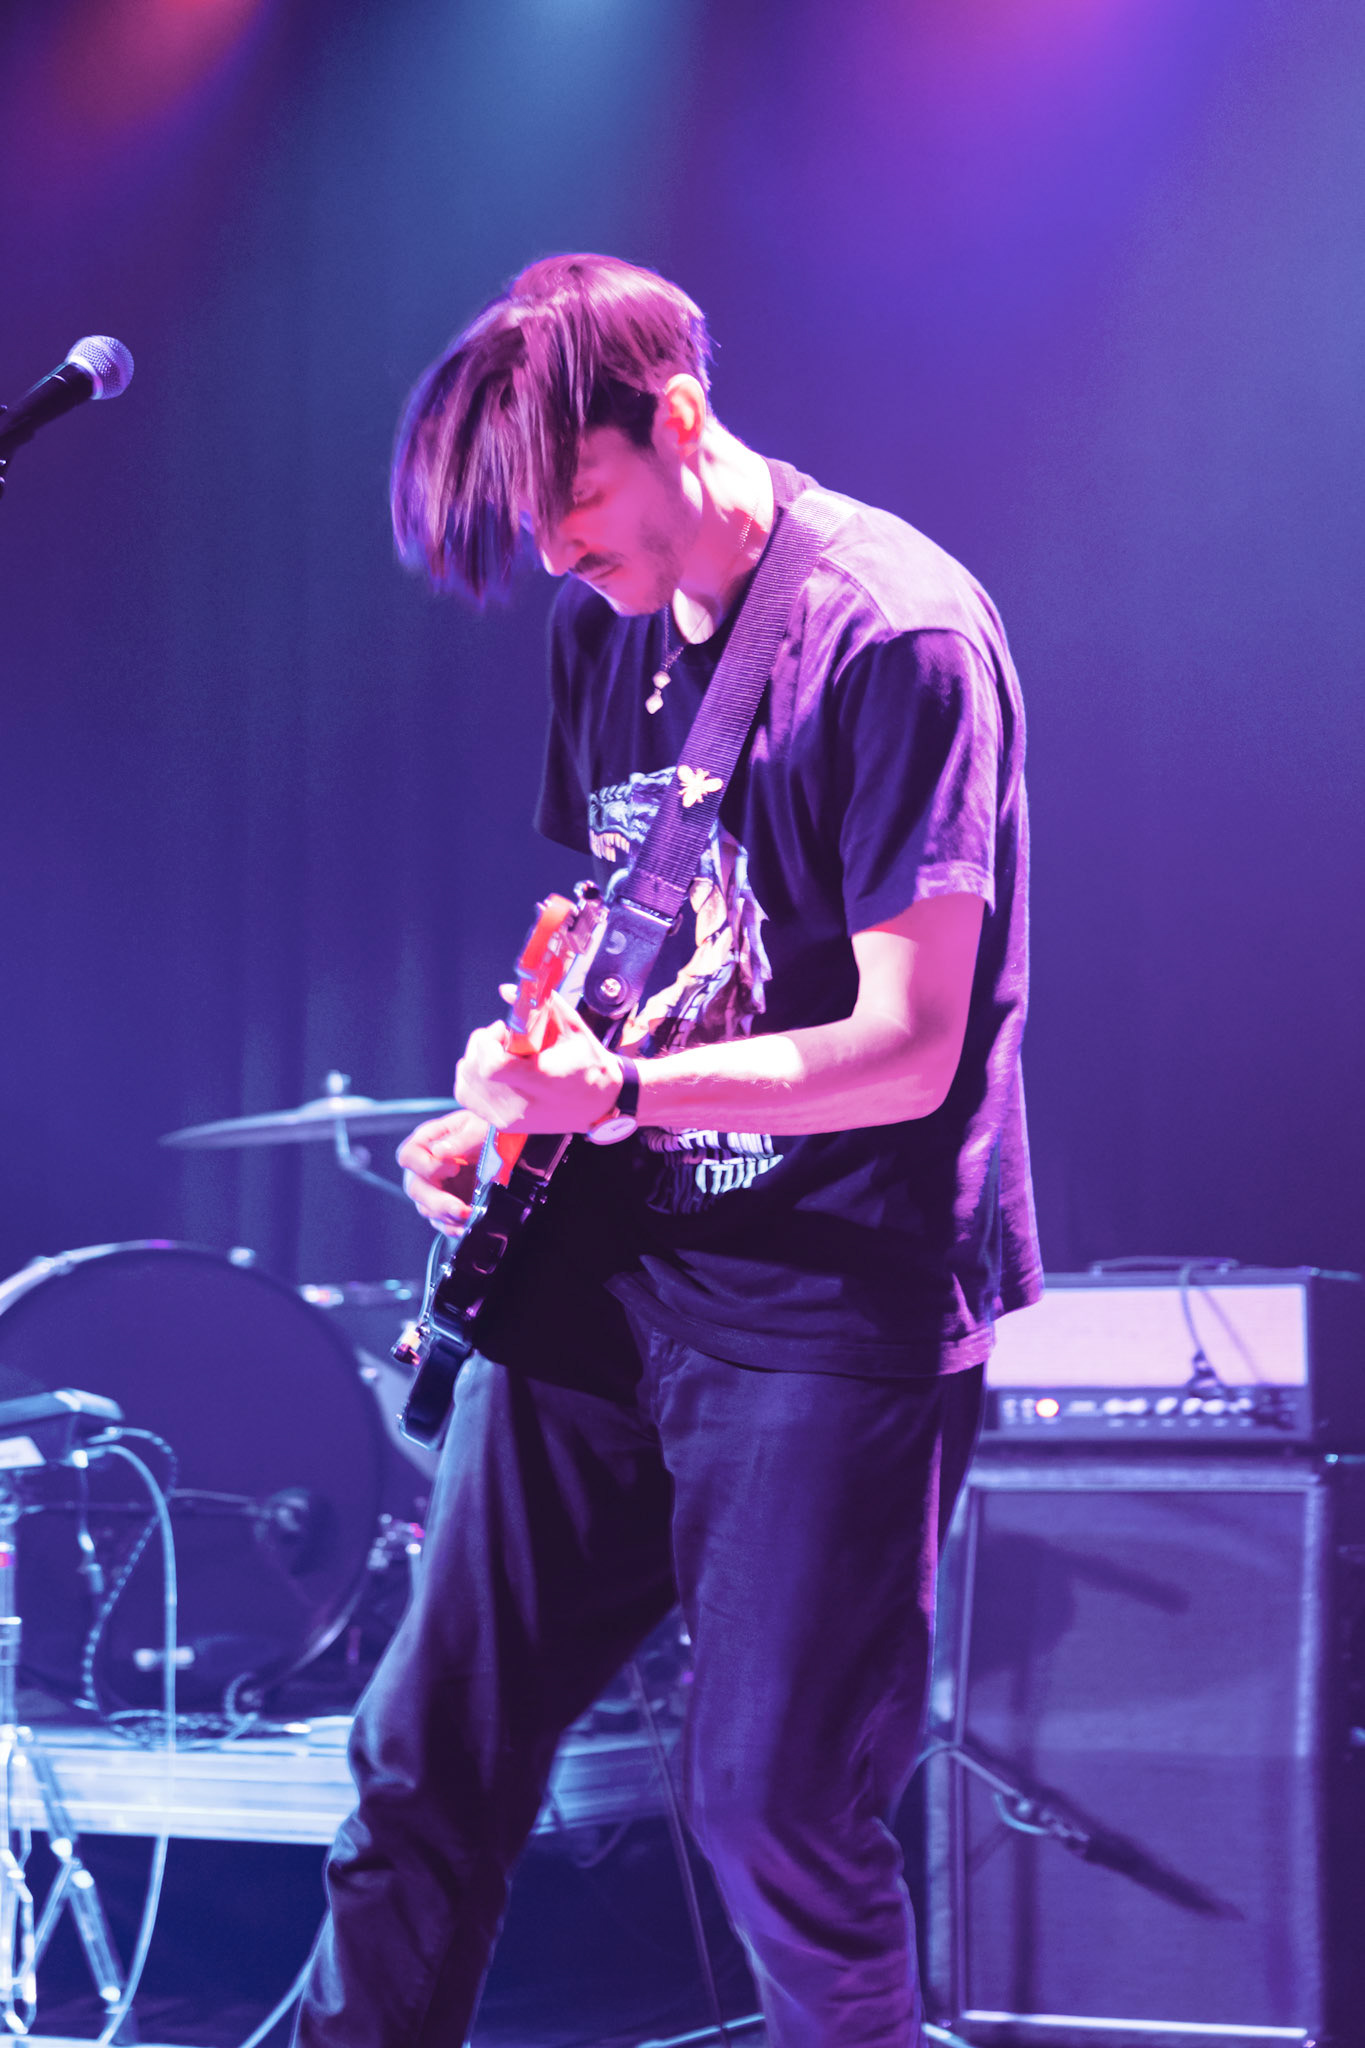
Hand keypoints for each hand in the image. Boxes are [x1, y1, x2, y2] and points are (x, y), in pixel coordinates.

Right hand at [396, 1109, 488, 1233]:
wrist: (505, 1143)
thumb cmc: (485, 1128)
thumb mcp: (477, 1127)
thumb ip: (459, 1140)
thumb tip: (438, 1151)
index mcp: (426, 1140)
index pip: (408, 1157)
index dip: (428, 1166)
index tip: (455, 1167)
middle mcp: (424, 1166)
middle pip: (415, 1189)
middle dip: (439, 1202)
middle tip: (462, 1208)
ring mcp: (432, 1187)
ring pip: (427, 1208)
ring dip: (449, 1216)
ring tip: (471, 1215)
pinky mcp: (444, 1204)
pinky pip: (440, 1222)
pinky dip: (453, 1227)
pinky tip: (466, 1227)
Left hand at [454, 994, 625, 1134]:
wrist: (600, 1104)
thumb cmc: (589, 1064)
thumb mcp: (573, 1028)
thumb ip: (541, 1006)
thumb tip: (506, 989)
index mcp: (542, 1078)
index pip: (492, 1065)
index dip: (488, 1042)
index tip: (503, 1031)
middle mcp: (522, 1103)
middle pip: (473, 1071)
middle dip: (483, 1045)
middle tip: (505, 1039)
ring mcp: (510, 1117)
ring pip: (465, 1083)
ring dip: (475, 1061)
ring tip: (500, 1055)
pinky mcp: (503, 1124)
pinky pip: (468, 1097)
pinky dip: (471, 1080)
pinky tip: (492, 1071)